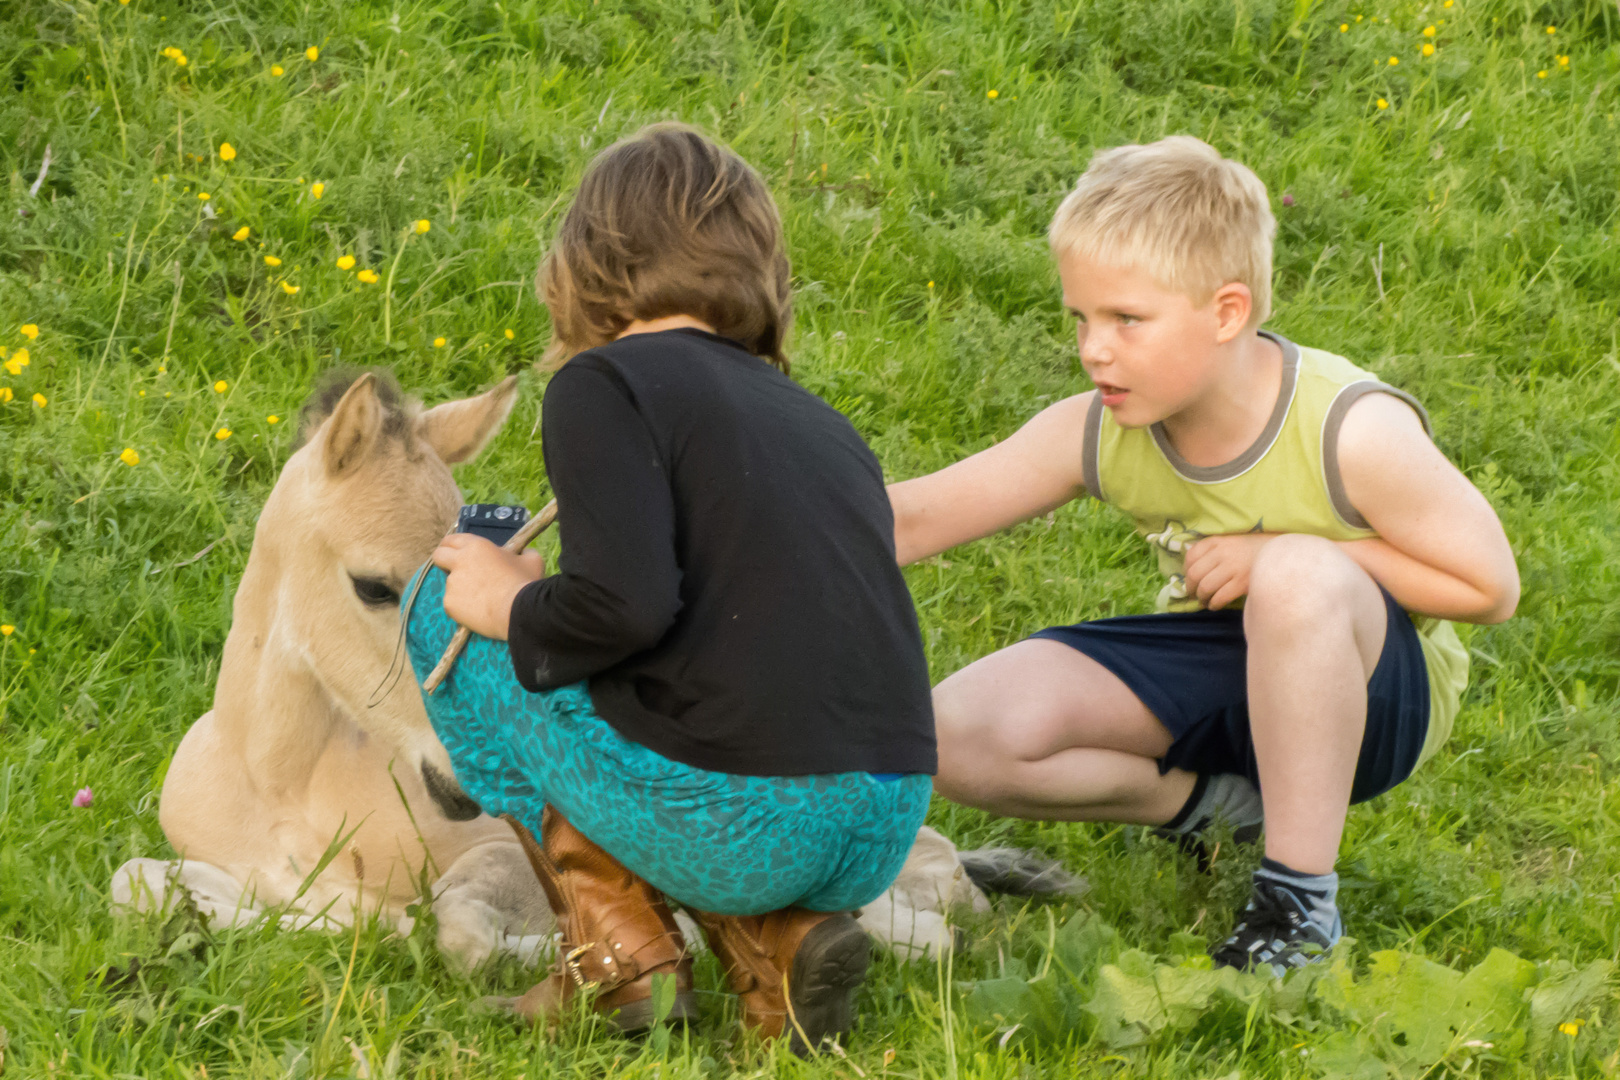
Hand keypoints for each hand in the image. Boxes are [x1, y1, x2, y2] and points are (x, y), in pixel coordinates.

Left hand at [431, 533, 545, 640]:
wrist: (518, 612)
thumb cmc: (525, 583)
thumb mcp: (532, 561)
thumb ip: (523, 553)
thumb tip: (523, 554)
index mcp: (476, 546)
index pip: (451, 539)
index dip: (453, 546)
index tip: (458, 553)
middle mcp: (459, 562)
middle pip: (439, 555)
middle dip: (444, 561)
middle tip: (457, 570)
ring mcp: (452, 584)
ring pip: (449, 583)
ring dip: (460, 587)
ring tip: (479, 598)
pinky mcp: (449, 604)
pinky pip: (453, 603)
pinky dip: (462, 606)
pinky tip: (478, 610)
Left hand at [1183, 533, 1275, 610]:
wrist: (1283, 553)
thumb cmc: (1255, 549)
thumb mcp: (1231, 541)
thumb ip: (1213, 549)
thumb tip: (1192, 568)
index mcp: (1217, 541)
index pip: (1190, 556)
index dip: (1185, 571)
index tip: (1190, 579)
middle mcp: (1222, 553)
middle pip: (1194, 574)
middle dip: (1190, 588)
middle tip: (1193, 595)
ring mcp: (1232, 568)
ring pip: (1205, 587)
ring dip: (1201, 598)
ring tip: (1205, 601)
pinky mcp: (1242, 583)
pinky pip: (1219, 597)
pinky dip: (1214, 604)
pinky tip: (1215, 605)